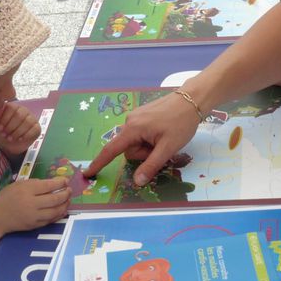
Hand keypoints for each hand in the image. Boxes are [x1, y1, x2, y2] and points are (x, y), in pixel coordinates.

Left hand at [0, 101, 40, 156]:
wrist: (8, 144)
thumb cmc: (3, 132)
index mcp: (14, 107)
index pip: (11, 108)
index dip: (5, 118)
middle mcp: (24, 110)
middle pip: (19, 115)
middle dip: (10, 127)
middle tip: (4, 135)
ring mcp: (32, 118)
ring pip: (27, 122)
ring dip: (17, 132)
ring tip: (10, 138)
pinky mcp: (37, 127)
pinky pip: (34, 129)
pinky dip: (26, 135)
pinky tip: (19, 139)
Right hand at [0, 177, 70, 233]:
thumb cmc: (7, 197)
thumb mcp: (18, 184)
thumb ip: (35, 183)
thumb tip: (53, 183)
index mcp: (27, 190)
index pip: (48, 186)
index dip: (60, 183)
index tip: (66, 180)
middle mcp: (32, 203)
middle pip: (54, 198)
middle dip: (65, 194)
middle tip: (70, 190)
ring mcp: (34, 216)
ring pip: (55, 210)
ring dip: (65, 204)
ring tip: (69, 199)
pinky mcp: (35, 225)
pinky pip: (51, 219)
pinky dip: (59, 214)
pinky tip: (63, 209)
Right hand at [84, 91, 199, 185]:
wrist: (192, 99)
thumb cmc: (180, 123)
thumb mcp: (168, 148)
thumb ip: (151, 165)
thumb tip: (137, 181)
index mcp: (133, 128)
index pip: (111, 150)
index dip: (99, 163)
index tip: (88, 173)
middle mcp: (129, 121)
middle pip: (129, 149)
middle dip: (144, 154)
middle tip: (162, 148)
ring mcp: (136, 116)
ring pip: (135, 142)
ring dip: (148, 147)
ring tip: (164, 139)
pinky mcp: (142, 115)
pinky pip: (140, 134)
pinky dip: (149, 139)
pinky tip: (163, 133)